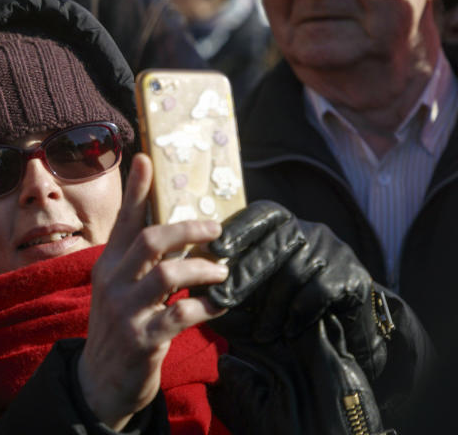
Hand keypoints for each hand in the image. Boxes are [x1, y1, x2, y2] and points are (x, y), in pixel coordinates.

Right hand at [77, 153, 228, 429]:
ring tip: (222, 272)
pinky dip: (205, 307)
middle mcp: (112, 283)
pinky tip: (218, 305)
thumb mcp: (118, 289)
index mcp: (107, 266)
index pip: (124, 222)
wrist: (100, 382)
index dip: (135, 191)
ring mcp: (126, 312)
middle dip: (188, 230)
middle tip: (215, 230)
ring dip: (202, 269)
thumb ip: (138, 261)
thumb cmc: (117, 328)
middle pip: (149, 240)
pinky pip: (180, 315)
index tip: (146, 159)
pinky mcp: (143, 340)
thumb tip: (171, 231)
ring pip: (167, 274)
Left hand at [205, 201, 388, 379]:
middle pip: (273, 246)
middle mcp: (310, 230)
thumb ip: (234, 273)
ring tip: (259, 333)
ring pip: (293, 272)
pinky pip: (318, 292)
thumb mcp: (261, 280)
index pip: (259, 215)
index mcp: (284, 223)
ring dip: (272, 306)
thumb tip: (197, 280)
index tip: (216, 249)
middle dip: (245, 275)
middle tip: (221, 301)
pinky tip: (288, 331)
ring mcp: (333, 250)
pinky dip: (298, 314)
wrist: (346, 322)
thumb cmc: (288, 298)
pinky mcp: (352, 275)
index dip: (238, 229)